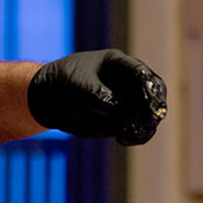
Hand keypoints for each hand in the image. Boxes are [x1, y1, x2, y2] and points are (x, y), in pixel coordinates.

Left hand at [26, 49, 166, 145]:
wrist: (48, 97)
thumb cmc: (62, 80)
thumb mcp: (76, 82)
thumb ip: (96, 92)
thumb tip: (116, 107)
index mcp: (118, 64)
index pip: (141, 73)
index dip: (150, 87)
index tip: (151, 101)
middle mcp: (128, 82)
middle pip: (153, 94)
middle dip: (154, 107)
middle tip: (151, 120)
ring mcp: (128, 101)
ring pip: (148, 115)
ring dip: (146, 126)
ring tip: (131, 134)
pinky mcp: (123, 119)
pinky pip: (137, 130)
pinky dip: (135, 136)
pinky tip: (123, 139)